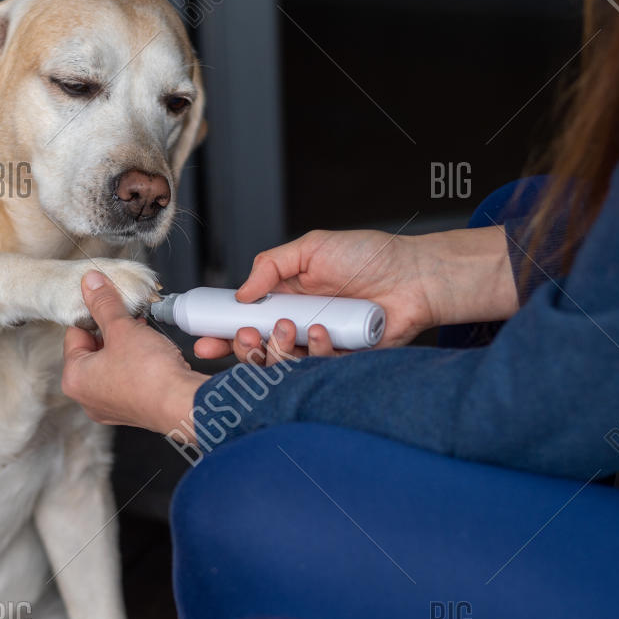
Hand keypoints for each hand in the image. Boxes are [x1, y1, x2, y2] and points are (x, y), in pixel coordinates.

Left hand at [61, 270, 206, 435]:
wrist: (182, 403)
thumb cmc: (149, 374)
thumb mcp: (122, 327)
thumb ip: (103, 302)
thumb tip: (91, 283)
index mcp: (74, 379)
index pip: (74, 335)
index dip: (92, 314)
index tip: (106, 303)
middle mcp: (88, 398)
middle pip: (92, 351)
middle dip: (111, 331)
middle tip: (127, 317)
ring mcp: (111, 408)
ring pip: (112, 365)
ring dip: (126, 346)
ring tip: (142, 333)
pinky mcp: (133, 411)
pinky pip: (128, 380)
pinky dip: (137, 364)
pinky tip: (151, 354)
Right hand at [195, 226, 515, 364]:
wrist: (415, 275)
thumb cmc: (370, 256)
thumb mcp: (312, 248)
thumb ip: (271, 265)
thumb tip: (241, 293)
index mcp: (286, 301)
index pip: (245, 322)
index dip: (222, 333)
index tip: (203, 340)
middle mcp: (300, 326)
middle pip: (258, 351)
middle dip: (242, 349)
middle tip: (242, 338)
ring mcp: (321, 346)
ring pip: (284, 365)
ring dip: (278, 350)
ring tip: (288, 328)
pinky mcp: (344, 363)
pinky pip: (318, 370)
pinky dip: (315, 352)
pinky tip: (322, 332)